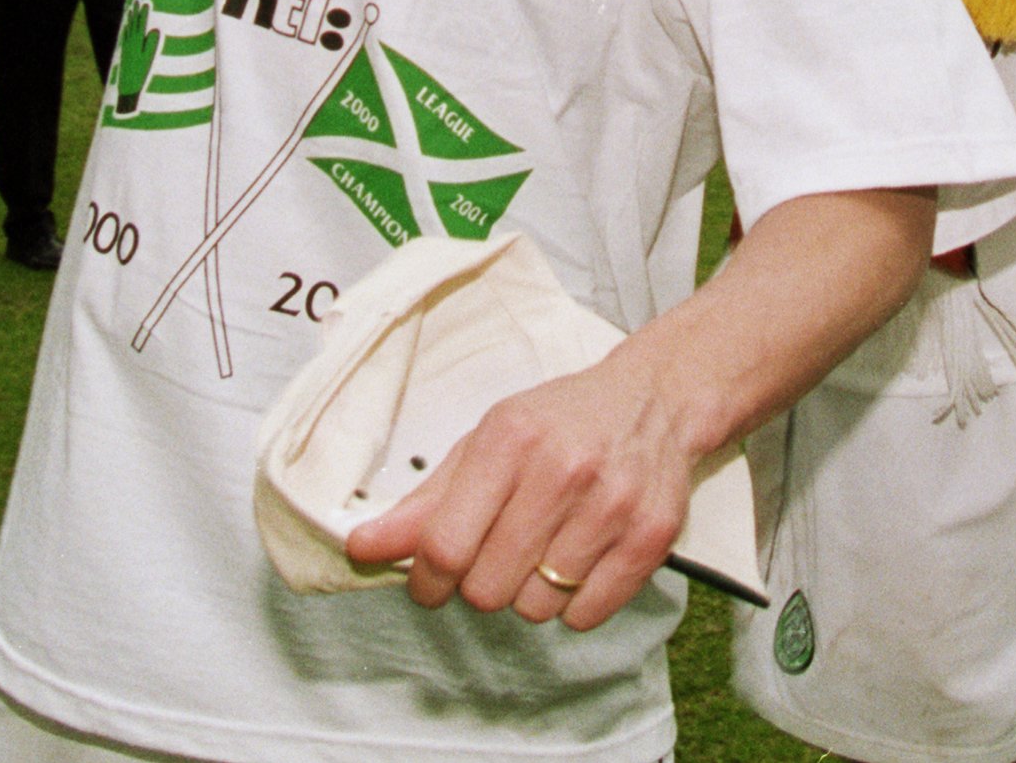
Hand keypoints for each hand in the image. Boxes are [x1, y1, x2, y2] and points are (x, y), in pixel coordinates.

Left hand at [341, 350, 699, 631]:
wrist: (654, 400)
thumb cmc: (559, 423)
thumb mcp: (485, 442)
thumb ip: (424, 502)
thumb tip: (361, 547)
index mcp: (510, 440)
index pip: (445, 545)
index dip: (425, 580)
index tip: (427, 581)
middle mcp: (563, 471)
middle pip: (487, 588)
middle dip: (477, 585)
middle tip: (492, 557)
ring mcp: (612, 508)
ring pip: (535, 609)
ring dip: (527, 593)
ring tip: (542, 549)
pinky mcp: (650, 540)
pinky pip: (584, 616)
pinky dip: (572, 603)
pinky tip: (577, 559)